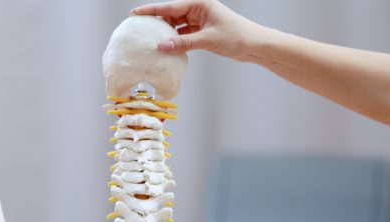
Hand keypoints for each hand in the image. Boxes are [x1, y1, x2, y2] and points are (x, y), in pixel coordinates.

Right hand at [131, 0, 269, 61]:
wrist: (254, 45)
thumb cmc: (236, 36)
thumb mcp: (207, 39)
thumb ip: (182, 43)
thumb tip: (160, 47)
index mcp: (199, 3)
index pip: (170, 7)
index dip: (151, 10)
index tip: (135, 13)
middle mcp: (198, 9)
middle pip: (170, 15)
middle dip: (156, 23)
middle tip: (139, 31)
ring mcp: (199, 20)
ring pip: (175, 26)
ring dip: (164, 34)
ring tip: (149, 42)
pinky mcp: (201, 32)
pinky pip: (182, 35)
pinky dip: (173, 42)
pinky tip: (164, 48)